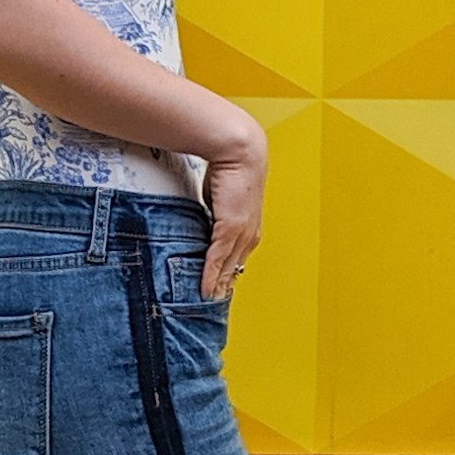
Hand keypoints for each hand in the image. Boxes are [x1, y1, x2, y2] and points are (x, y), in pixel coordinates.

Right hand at [201, 121, 266, 299]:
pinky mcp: (230, 228)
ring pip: (227, 267)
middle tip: (211, 302)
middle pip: (234, 267)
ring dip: (216, 285)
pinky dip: (209, 275)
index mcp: (250, 226)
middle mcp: (250, 233)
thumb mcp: (223, 194)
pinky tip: (203, 289)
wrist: (240, 151)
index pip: (238, 257)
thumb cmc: (233, 167)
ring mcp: (242, 233)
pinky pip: (217, 258)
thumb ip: (215, 210)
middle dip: (223, 285)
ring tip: (205, 302)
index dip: (228, 273)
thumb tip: (205, 217)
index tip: (219, 286)